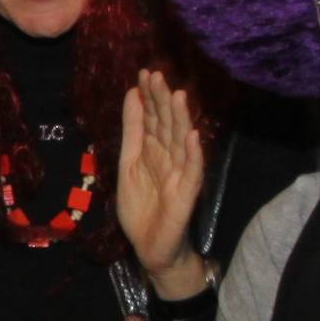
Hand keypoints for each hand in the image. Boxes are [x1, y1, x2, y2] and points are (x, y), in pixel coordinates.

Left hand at [112, 72, 209, 299]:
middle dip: (162, 101)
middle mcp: (169, 156)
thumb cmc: (141, 208)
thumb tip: (132, 94)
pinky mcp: (187, 193)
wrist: (150, 248)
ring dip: (179, 119)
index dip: (149, 97)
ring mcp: (180, 173)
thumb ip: (132, 131)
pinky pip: (192, 171)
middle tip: (157, 75)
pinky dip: (192, 153)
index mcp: (153, 149)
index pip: (152, 118)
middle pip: (166, 124)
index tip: (144, 72)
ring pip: (180, 142)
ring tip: (177, 95)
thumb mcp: (127, 164)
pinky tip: (191, 135)